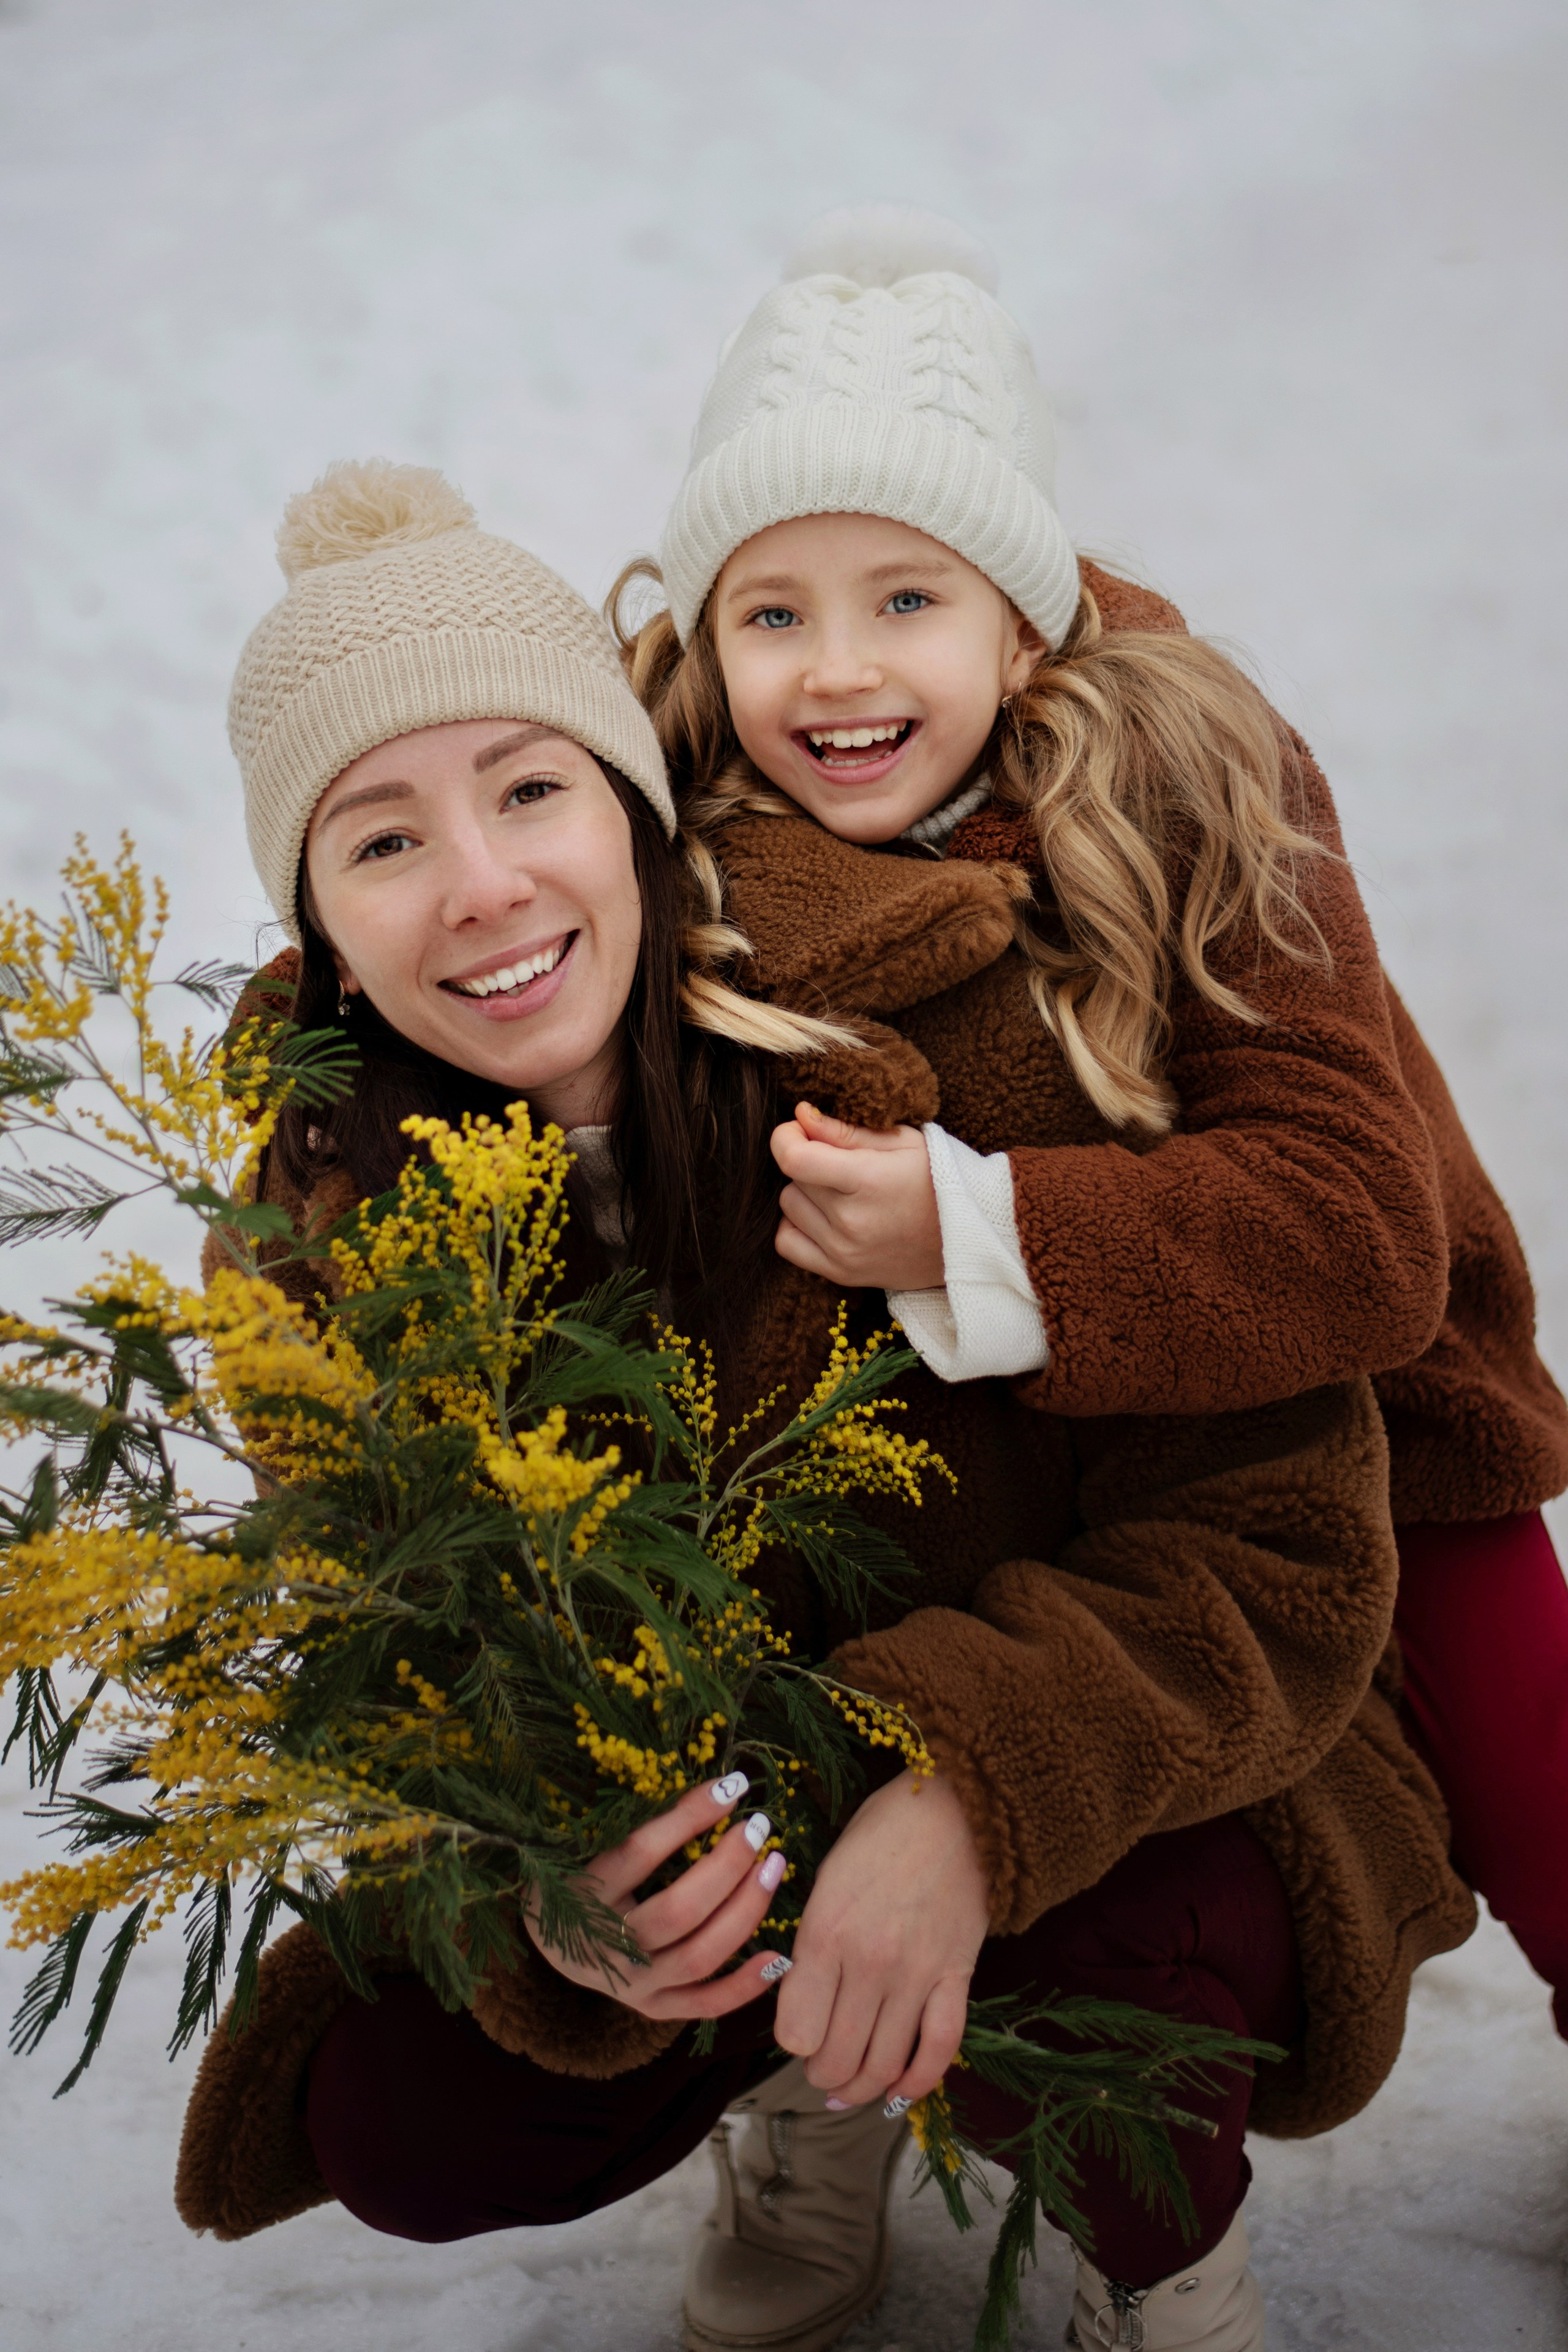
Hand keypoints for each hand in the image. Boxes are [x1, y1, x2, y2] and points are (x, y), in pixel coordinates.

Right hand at [524, 1774, 790, 2020]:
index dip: (689, 1818)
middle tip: (758, 1828)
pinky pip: (704, 2005)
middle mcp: (604, 1948)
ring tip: (773, 1868)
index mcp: (579, 1896)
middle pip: (678, 1911)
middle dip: (728, 1867)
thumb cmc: (578, 1877)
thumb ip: (643, 1825)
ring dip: (745, 1912)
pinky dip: (744, 1986)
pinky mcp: (651, 2007)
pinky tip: (778, 1955)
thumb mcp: (590, 1845)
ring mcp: (630, 1984)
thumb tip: (719, 1787)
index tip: (732, 1787)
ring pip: (699, 1957)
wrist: (553, 1939)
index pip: (640, 1854)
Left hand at [771, 1102, 944, 1291]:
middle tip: (840, 1162)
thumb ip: (846, 1130)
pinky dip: (796, 1226)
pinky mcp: (840, 1273)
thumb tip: (800, 1115)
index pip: (794, 1158)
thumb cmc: (937, 1180)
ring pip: (789, 1207)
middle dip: (808, 1162)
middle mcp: (851, 1221)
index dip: (786, 1137)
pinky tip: (822, 1217)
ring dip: (804, 1194)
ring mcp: (843, 1252)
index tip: (799, 1130)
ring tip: (839, 1191)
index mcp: (868, 1180)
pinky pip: (788, 1244)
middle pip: (793, 1179)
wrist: (966, 1239)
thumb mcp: (902, 1142)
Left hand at [774, 1768, 988, 2110]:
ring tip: (851, 2086)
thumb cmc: (880, 1835)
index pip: (795, 2031)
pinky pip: (939, 2050)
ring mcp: (917, 1974)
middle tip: (821, 2067)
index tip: (798, 2031)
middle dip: (822, 2073)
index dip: (792, 2040)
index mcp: (825, 1932)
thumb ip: (812, 1941)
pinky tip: (899, 2093)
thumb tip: (801, 1998)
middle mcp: (868, 1962)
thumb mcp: (827, 1878)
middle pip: (836, 2057)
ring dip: (862, 2088)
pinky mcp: (956, 1977)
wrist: (955, 1810)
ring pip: (883, 2065)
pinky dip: (918, 2082)